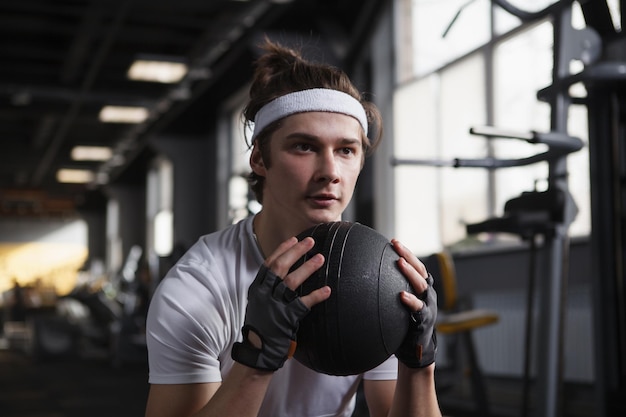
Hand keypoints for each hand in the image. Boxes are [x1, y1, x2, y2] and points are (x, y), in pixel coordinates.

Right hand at [232, 236, 329, 370]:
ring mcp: (274, 306)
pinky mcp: (286, 319)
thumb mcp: (258, 304)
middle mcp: (264, 294)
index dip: (282, 250)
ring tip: (321, 258)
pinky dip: (316, 295)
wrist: (257, 352)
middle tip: (310, 241)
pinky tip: (327, 290)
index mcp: (257, 289)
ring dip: (307, 268)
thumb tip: (281, 275)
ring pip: (292, 281)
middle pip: (280, 267)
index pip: (269, 264)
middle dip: (296, 251)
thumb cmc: (260, 328)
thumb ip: (267, 290)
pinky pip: (304, 304)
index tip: (293, 239)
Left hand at [391, 239, 437, 367]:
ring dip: (411, 273)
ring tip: (400, 263)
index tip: (394, 241)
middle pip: (420, 271)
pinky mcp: (424, 321)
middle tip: (396, 247)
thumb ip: (389, 291)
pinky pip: (418, 309)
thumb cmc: (404, 323)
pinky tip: (401, 295)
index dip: (406, 253)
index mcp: (422, 288)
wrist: (415, 349)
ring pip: (421, 286)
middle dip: (408, 257)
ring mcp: (428, 307)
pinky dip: (411, 301)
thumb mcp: (398, 304)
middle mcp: (427, 294)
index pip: (415, 266)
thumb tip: (365, 278)